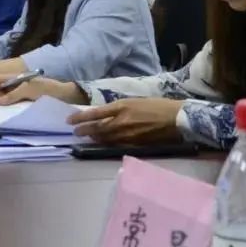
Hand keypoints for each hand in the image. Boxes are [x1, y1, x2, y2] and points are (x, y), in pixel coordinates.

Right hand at [0, 75, 83, 104]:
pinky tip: (11, 116)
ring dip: (2, 106)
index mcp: (13, 78)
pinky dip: (10, 112)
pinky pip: (12, 109)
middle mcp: (13, 87)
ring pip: (3, 101)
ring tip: (5, 112)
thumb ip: (13, 94)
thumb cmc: (48, 88)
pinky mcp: (23, 106)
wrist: (65, 96)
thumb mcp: (29, 89)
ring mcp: (18, 97)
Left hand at [67, 98, 183, 144]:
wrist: (176, 118)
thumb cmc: (157, 105)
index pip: (95, 113)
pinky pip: (115, 145)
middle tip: (75, 132)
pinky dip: (106, 144)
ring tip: (86, 137)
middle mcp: (122, 121)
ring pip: (105, 138)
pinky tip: (102, 143)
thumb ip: (119, 108)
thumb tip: (105, 114)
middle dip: (84, 130)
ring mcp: (127, 134)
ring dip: (94, 138)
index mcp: (122, 107)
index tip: (70, 120)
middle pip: (97, 128)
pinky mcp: (134, 144)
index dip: (81, 117)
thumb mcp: (135, 101)